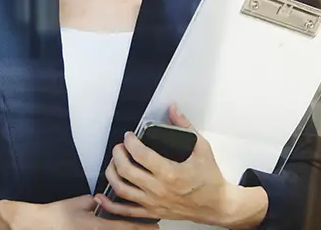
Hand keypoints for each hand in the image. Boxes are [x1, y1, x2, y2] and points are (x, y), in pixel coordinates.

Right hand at [0, 195, 158, 229]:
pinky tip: (115, 228)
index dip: (142, 227)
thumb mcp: (78, 203)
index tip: (156, 226)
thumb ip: (93, 201)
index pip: (125, 226)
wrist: (39, 225)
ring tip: (139, 228)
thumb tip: (103, 200)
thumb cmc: (56, 215)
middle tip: (154, 229)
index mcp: (97, 226)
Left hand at [95, 105, 263, 227]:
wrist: (218, 206)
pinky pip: (126, 211)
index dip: (130, 141)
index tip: (129, 136)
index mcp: (170, 173)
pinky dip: (110, 205)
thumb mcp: (201, 148)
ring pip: (121, 189)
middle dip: (118, 154)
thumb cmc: (210, 179)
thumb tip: (173, 109)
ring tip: (113, 163)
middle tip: (120, 147)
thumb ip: (184, 126)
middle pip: (126, 170)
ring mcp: (154, 202)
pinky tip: (102, 197)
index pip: (140, 154)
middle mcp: (159, 189)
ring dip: (111, 173)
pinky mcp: (152, 212)